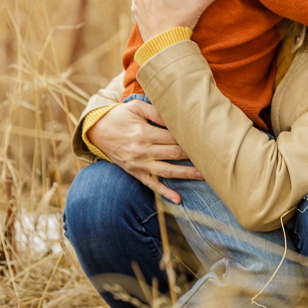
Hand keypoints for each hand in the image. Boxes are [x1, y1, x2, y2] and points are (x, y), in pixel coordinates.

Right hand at [87, 99, 201, 203]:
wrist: (96, 131)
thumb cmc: (119, 116)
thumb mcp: (135, 107)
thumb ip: (155, 111)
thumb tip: (173, 116)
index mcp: (143, 133)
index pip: (172, 137)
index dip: (188, 138)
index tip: (204, 138)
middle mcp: (141, 151)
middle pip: (172, 154)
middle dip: (192, 155)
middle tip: (211, 155)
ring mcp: (138, 164)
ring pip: (166, 171)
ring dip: (185, 174)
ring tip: (203, 175)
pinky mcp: (135, 172)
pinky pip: (151, 185)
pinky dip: (164, 193)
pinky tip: (178, 199)